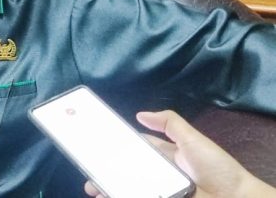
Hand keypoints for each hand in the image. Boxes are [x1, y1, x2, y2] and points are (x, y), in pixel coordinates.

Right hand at [83, 110, 275, 197]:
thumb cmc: (215, 167)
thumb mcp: (193, 139)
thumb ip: (170, 123)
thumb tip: (140, 114)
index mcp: (165, 155)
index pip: (136, 148)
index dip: (117, 145)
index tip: (97, 143)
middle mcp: (159, 172)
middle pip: (126, 169)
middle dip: (106, 168)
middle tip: (88, 168)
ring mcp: (158, 189)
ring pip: (128, 186)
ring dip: (108, 186)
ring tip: (92, 187)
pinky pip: (136, 196)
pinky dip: (119, 195)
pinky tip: (106, 196)